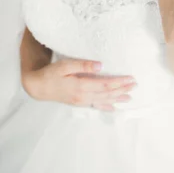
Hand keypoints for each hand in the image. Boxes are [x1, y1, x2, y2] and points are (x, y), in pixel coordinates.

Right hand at [22, 57, 136, 111]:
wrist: (38, 86)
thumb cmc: (51, 73)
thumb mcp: (65, 65)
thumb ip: (83, 65)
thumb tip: (101, 66)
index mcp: (81, 86)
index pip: (105, 84)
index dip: (119, 82)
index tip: (131, 78)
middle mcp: (83, 96)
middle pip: (107, 93)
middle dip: (122, 90)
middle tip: (135, 85)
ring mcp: (81, 101)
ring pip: (103, 100)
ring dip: (117, 98)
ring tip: (130, 96)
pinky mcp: (79, 102)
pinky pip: (95, 105)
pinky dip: (106, 106)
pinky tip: (114, 107)